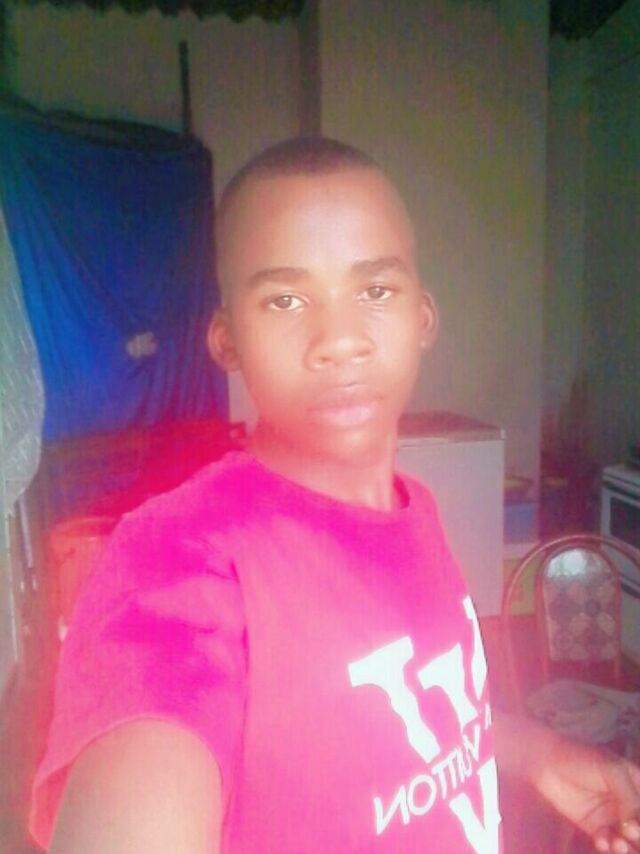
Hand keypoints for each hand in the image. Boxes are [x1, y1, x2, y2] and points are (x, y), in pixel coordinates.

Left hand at [533, 736, 639, 852]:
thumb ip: (628, 797)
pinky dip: (606, 845)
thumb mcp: (612, 772)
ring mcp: (610, 816)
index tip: (636, 824)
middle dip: (638, 835)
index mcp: (635, 784)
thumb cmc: (581, 759)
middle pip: (638, 826)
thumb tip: (635, 826)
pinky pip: (606, 842)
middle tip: (629, 833)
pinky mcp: (593, 826)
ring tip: (617, 844)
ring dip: (624, 846)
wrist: (546, 763)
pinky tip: (601, 841)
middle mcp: (625, 803)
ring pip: (626, 839)